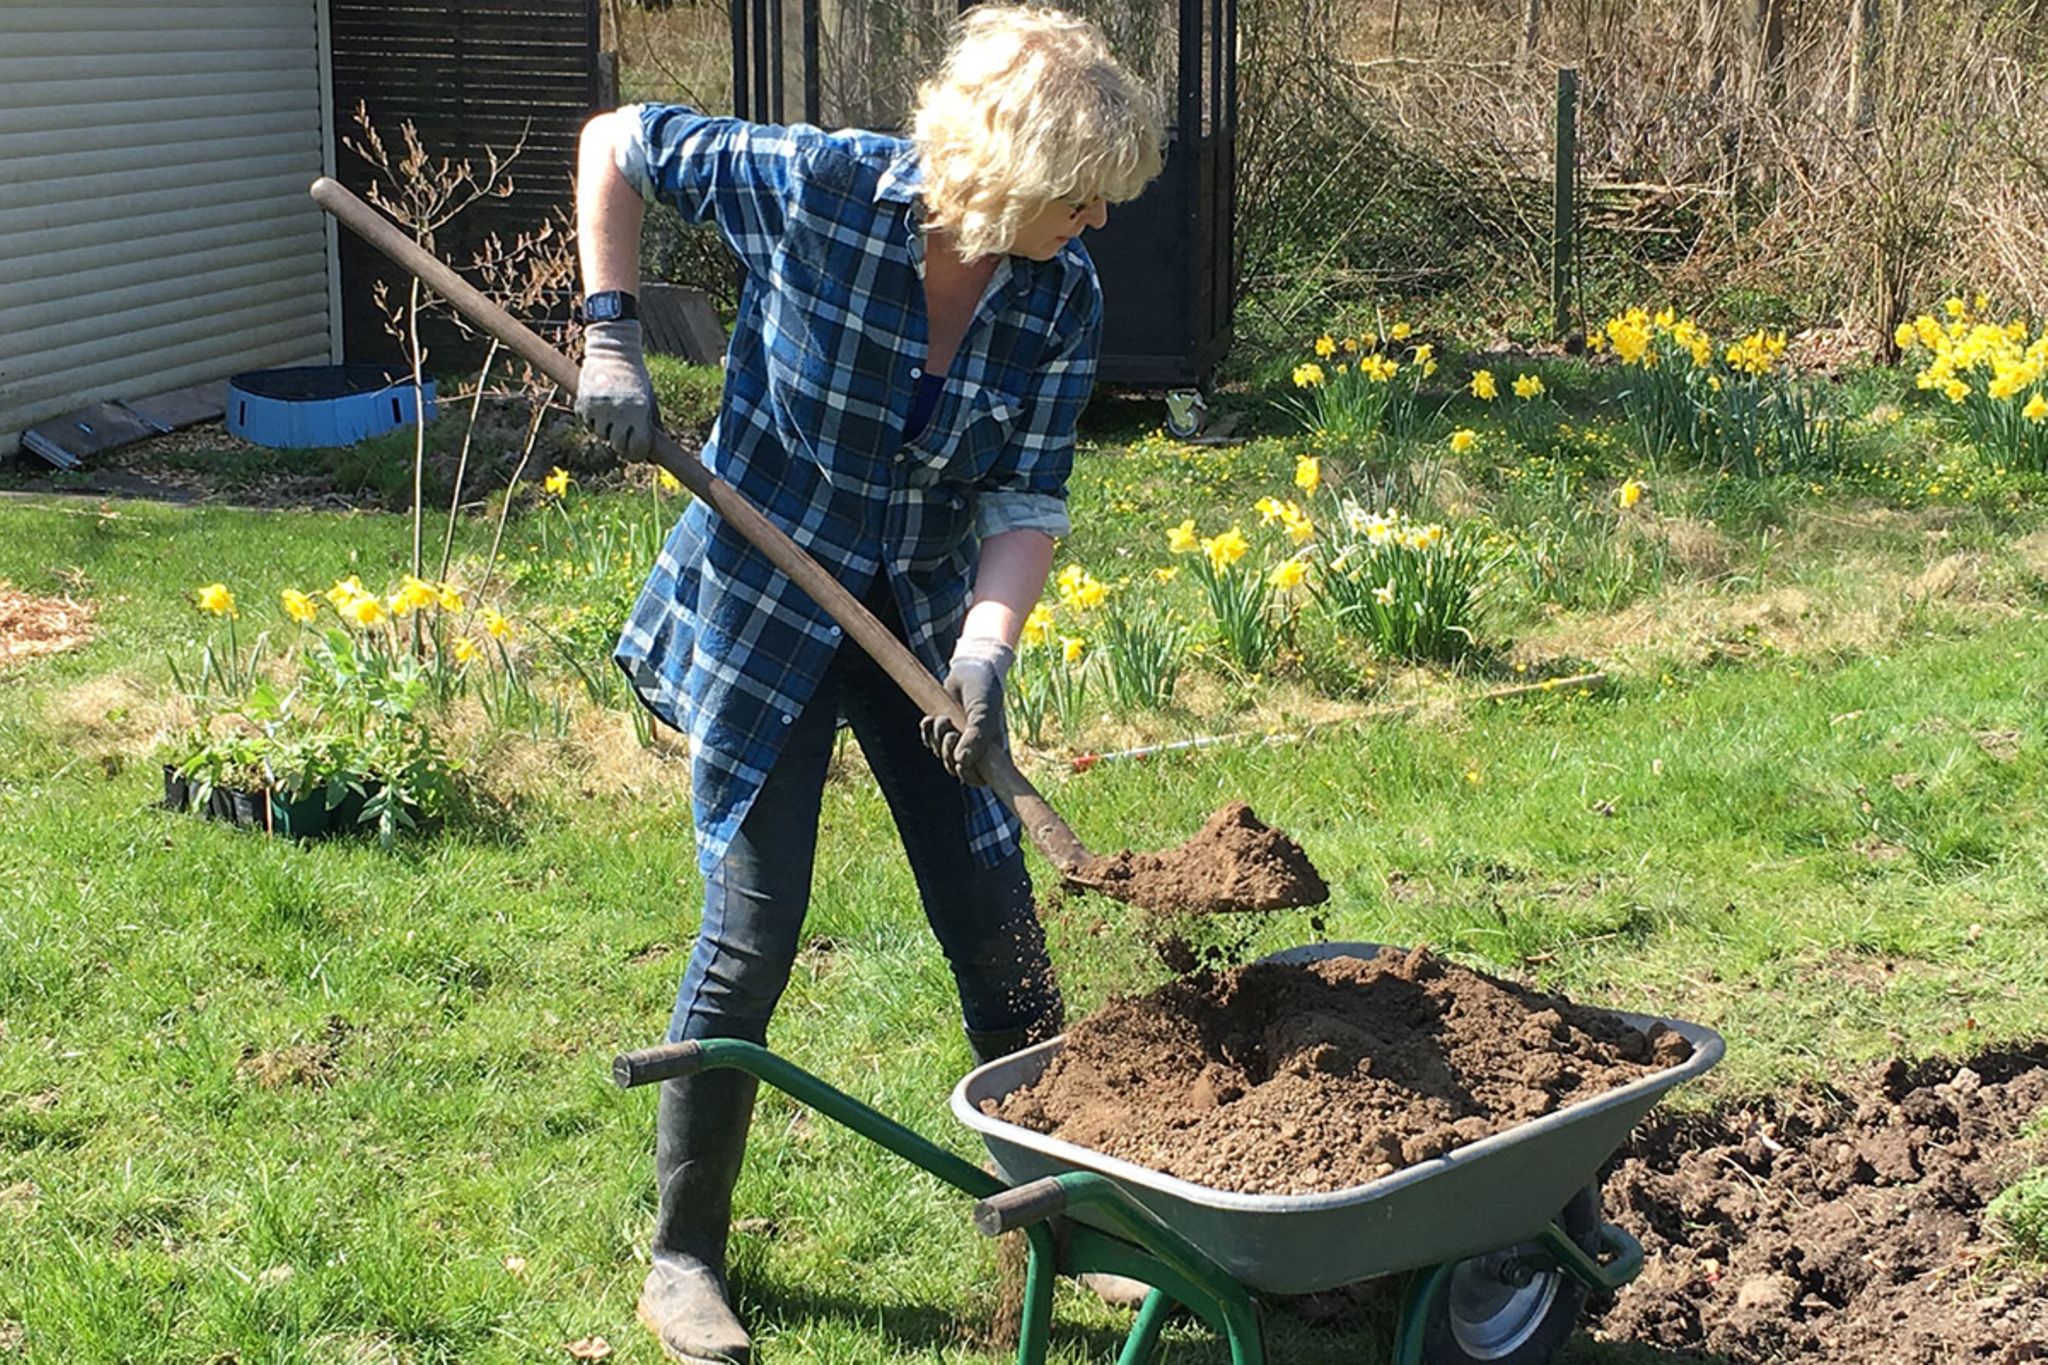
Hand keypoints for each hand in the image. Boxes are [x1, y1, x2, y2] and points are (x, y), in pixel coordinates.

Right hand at [575, 320, 655, 459]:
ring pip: (601, 435)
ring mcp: (599, 407)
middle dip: (621, 444)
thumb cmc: (636, 377)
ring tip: (613, 413)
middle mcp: (618, 411)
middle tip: (624, 436)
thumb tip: (655, 456)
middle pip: (617, 446)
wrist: (613, 351)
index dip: (637, 454)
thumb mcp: (649, 399)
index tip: (637, 452)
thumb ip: (653, 425)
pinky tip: (600, 406)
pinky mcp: (584, 402)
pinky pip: (587, 423)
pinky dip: (593, 419)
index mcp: (638, 411)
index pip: (637, 448)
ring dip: (607, 429)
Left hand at [921, 638, 1014, 784]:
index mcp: (991, 750)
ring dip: (937, 738)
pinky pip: (929, 743)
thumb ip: (976, 737)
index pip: (980, 778)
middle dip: (948, 752)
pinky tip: (930, 719)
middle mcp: (975, 749)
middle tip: (950, 731)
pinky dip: (926, 733)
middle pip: (955, 768)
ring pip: (940, 755)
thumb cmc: (984, 690)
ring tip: (943, 718)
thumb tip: (961, 762)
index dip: (969, 777)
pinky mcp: (942, 731)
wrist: (970, 668)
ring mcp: (957, 741)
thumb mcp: (982, 712)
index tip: (960, 765)